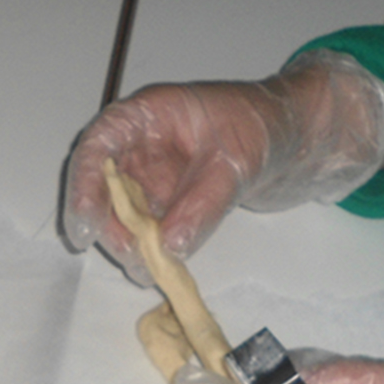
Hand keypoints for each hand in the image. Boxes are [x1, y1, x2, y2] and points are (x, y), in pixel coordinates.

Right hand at [61, 50, 383, 282]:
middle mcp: (143, 143)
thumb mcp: (235, 161)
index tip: (86, 228)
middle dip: (109, 222)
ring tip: (149, 268)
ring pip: (124, 208)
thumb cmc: (264, 126)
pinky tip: (162, 265)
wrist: (299, 137)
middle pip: (104, 183)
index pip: (99, 144)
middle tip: (130, 257)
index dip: (84, 185)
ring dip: (130, 238)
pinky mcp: (173, 196)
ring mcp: (156, 171)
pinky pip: (151, 222)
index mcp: (149, 115)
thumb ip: (203, 203)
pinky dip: (153, 243)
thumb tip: (169, 246)